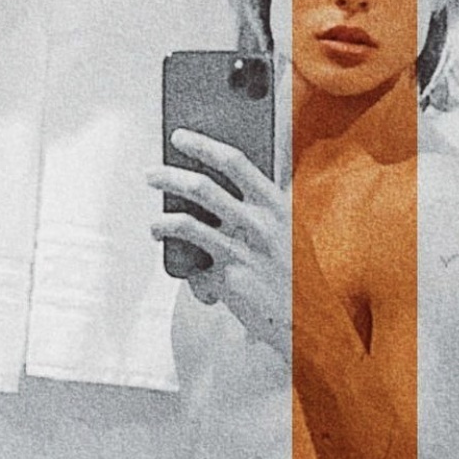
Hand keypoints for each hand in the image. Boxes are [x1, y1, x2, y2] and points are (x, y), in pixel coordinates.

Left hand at [149, 129, 291, 361]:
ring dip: (161, 221)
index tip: (179, 137)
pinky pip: (196, 269)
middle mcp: (259, 224)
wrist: (307, 321)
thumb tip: (216, 188)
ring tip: (155, 224)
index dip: (203, 145)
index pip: (235, 162)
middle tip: (150, 173)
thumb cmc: (294, 273)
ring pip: (186, 225)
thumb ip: (259, 209)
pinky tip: (192, 275)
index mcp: (276, 205)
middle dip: (168, 176)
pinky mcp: (228, 279)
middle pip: (202, 189)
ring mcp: (242, 251)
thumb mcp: (288, 231)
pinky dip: (191, 273)